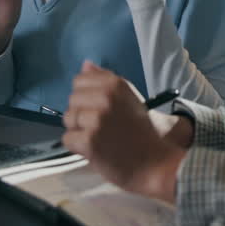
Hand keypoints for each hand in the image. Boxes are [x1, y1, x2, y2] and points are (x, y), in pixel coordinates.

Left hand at [63, 62, 186, 202]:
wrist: (156, 161)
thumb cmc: (141, 129)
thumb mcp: (127, 97)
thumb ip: (104, 80)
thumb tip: (85, 64)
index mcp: (115, 84)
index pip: (80, 80)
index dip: (86, 95)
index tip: (99, 107)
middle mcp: (105, 97)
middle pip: (72, 100)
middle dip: (82, 113)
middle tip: (101, 126)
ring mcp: (96, 119)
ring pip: (68, 119)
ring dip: (79, 130)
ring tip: (98, 137)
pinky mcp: (89, 141)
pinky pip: (68, 139)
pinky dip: (78, 146)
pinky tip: (95, 149)